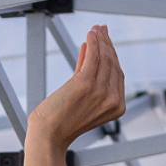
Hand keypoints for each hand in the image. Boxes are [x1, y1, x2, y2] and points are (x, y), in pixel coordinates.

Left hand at [27, 24, 123, 150]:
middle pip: (113, 63)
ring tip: (95, 29)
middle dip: (107, 43)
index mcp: (117, 107)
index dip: (112, 54)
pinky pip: (93, 57)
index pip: (117, 74)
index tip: (106, 41)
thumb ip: (86, 75)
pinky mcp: (86, 84)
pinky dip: (93, 43)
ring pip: (104, 58)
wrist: (47, 136)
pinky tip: (90, 35)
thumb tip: (88, 48)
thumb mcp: (80, 98)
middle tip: (101, 30)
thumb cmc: (60, 121)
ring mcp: (101, 92)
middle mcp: (113, 100)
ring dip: (100, 40)